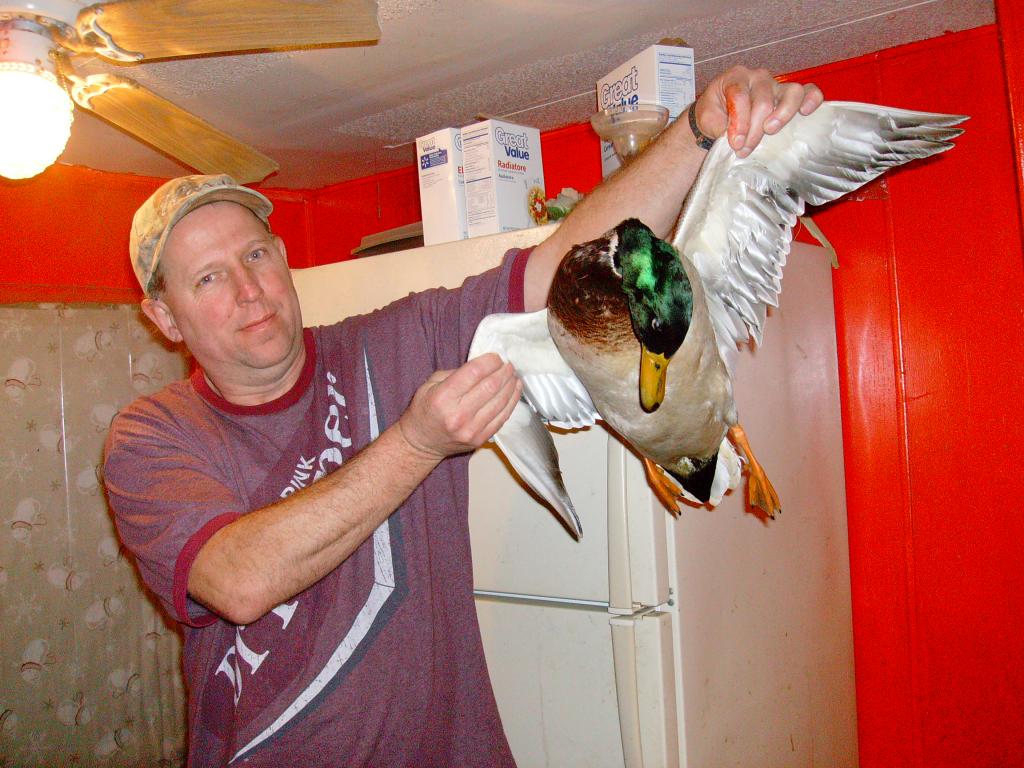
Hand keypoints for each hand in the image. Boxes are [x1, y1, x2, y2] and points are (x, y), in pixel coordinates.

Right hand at [398, 353, 522, 460]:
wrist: (421, 443)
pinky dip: (511, 401)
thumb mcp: (430, 384)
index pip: (474, 372)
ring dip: (511, 385)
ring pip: (500, 401)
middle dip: (503, 371)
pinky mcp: (480, 439)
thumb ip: (456, 373)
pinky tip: (515, 390)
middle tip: (508, 364)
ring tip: (513, 375)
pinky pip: (502, 417)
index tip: (496, 356)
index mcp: (443, 397)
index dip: (490, 361)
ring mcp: (471, 429)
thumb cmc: (424, 410)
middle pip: (491, 386)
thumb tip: (484, 365)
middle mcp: (458, 415)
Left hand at [694, 66, 823, 157]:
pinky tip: (805, 113)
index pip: (740, 96)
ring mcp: (776, 85)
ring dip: (782, 116)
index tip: (735, 143)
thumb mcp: (707, 119)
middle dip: (754, 130)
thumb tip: (737, 139)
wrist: (719, 116)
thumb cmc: (714, 114)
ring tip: (770, 131)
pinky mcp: (790, 95)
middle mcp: (758, 77)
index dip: (739, 122)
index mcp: (735, 77)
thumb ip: (719, 126)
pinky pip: (809, 91)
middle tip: (744, 150)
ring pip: (790, 93)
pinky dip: (811, 100)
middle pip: (764, 102)